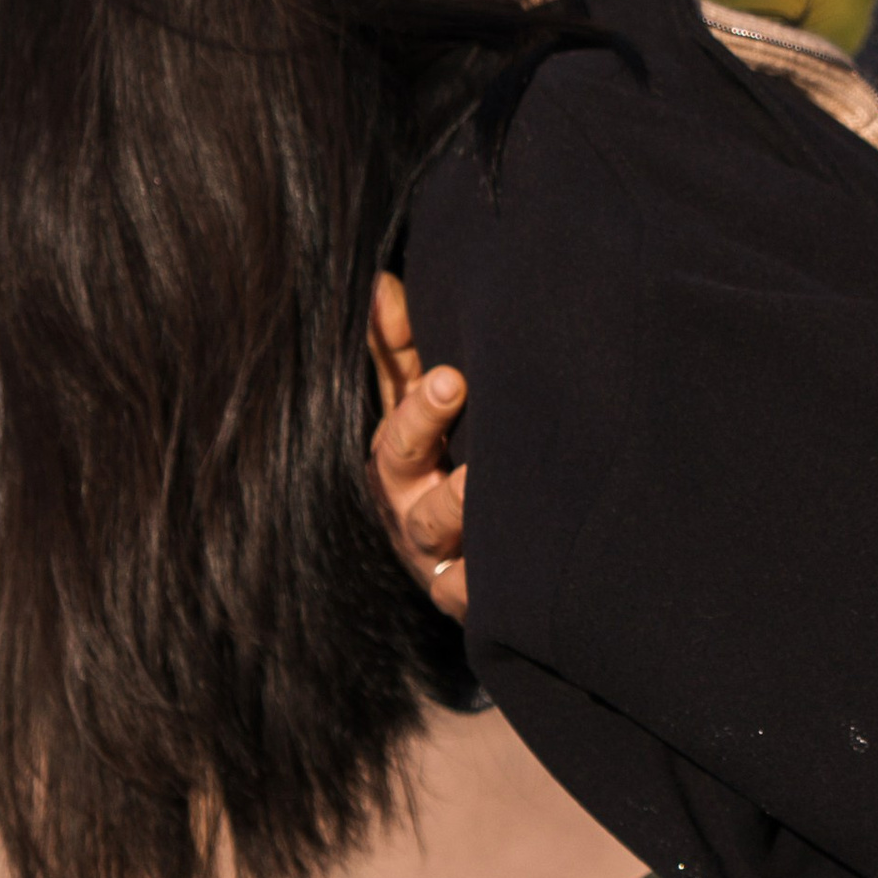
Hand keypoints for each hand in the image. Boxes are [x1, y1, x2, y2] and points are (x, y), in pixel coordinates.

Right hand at [368, 273, 470, 622]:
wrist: (475, 585)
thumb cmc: (451, 479)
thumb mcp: (430, 418)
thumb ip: (407, 357)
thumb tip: (383, 280)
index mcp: (399, 445)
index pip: (388, 384)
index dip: (389, 345)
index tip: (393, 298)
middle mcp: (403, 494)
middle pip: (397, 454)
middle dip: (420, 417)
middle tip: (453, 383)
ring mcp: (430, 549)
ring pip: (431, 525)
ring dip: (454, 499)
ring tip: (481, 476)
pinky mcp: (459, 596)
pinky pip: (465, 591)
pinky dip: (477, 579)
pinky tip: (494, 564)